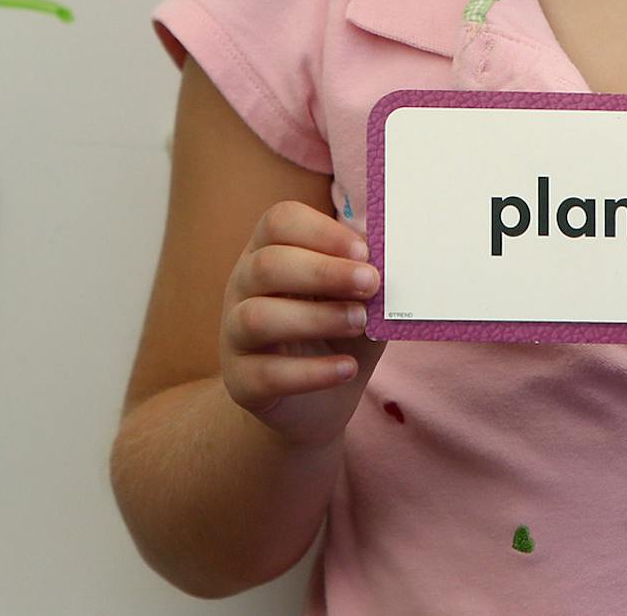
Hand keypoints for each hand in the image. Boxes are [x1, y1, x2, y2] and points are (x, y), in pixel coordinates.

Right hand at [220, 201, 383, 449]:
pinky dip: (312, 372)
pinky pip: (267, 373)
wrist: (315, 405)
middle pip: (268, 265)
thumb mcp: (357, 299)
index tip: (364, 251)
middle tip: (371, 283)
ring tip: (360, 323)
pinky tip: (348, 368)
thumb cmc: (337, 335)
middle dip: (324, 271)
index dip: (321, 231)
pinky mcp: (241, 381)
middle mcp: (243, 286)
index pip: (279, 222)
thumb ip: (366, 276)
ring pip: (259, 317)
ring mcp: (234, 334)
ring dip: (316, 317)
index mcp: (269, 251)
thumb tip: (391, 252)